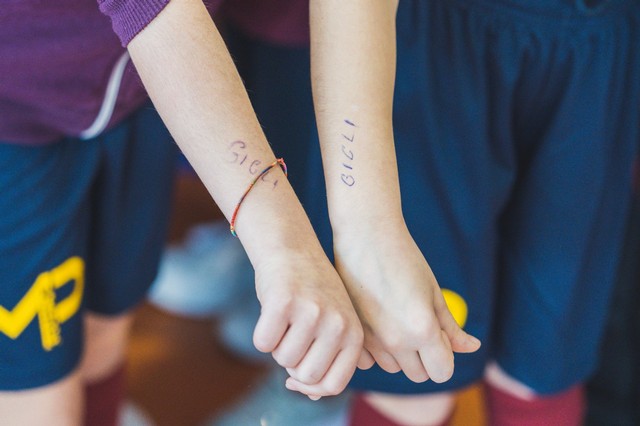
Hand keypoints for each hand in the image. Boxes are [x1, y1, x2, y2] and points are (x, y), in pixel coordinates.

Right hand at [252, 249, 372, 398]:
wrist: (293, 249)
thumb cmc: (311, 293)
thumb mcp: (331, 324)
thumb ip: (327, 360)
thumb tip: (311, 395)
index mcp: (353, 334)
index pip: (332, 385)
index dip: (310, 388)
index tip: (295, 377)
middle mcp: (338, 324)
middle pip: (306, 376)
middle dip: (291, 364)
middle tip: (290, 338)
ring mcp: (312, 312)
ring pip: (283, 360)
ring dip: (277, 346)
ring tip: (285, 319)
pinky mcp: (284, 302)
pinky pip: (263, 343)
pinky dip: (261, 334)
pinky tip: (271, 311)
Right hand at [329, 223, 479, 383]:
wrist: (365, 236)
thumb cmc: (405, 259)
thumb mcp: (433, 292)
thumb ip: (451, 327)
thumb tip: (472, 348)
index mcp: (422, 331)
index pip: (442, 371)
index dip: (445, 356)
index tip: (440, 336)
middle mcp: (396, 342)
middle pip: (418, 374)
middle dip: (424, 358)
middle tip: (418, 325)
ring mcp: (370, 339)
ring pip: (393, 367)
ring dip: (400, 354)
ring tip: (395, 319)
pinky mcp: (353, 332)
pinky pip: (369, 361)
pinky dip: (376, 350)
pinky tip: (377, 323)